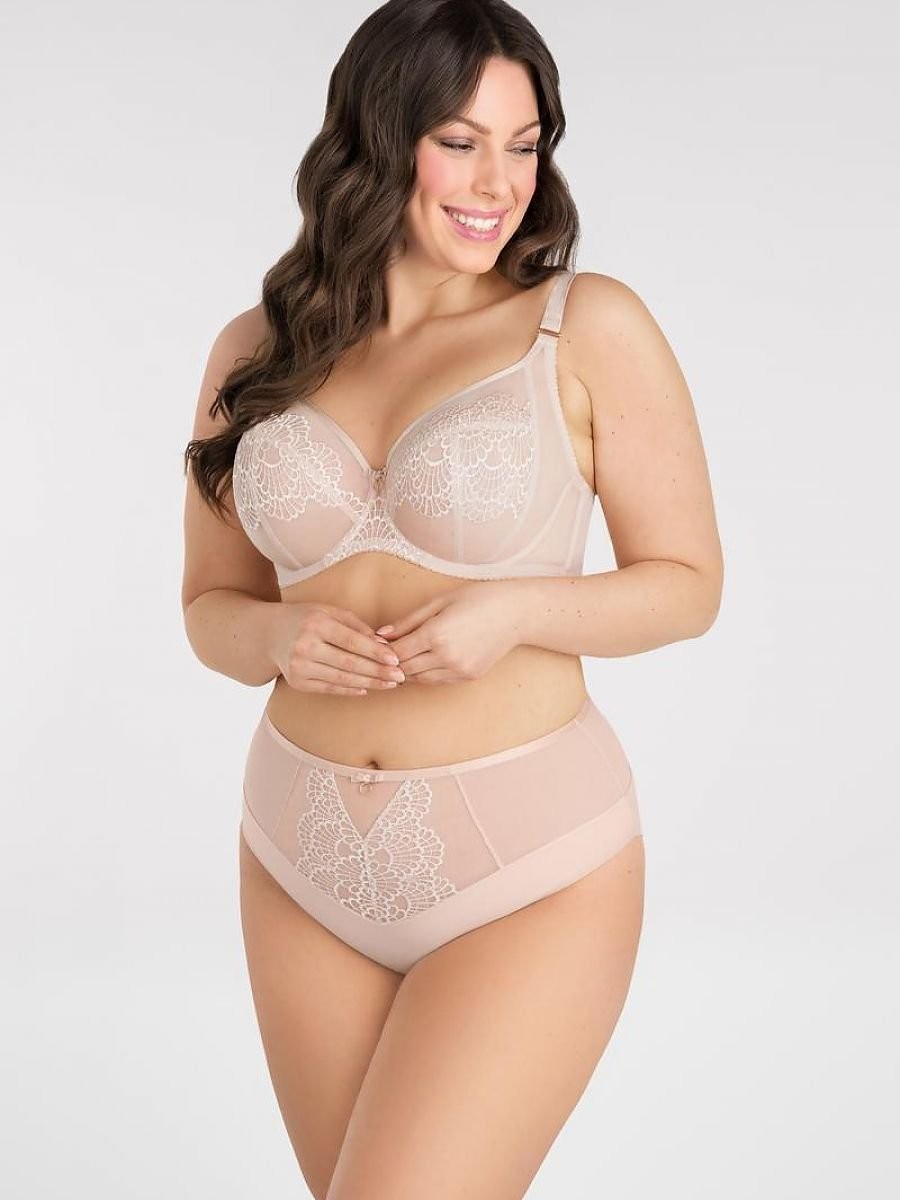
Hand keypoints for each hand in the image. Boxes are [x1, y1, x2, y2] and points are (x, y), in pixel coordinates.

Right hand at [267, 602, 405, 694]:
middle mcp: (305, 646)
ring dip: (369, 683)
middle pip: (349, 663)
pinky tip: (366, 689)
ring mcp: (299, 666)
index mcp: (316, 624)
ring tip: (389, 684)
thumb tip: (383, 643)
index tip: (396, 659)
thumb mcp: (329, 611)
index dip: (376, 652)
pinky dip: (350, 690)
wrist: (268, 634)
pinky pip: (329, 688)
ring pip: (342, 678)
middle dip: (378, 671)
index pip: (352, 641)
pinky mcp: (297, 682)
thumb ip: (356, 625)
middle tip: (400, 676)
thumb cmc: (305, 619)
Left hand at [374, 583, 522, 684]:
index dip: (383, 650)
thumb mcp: (439, 602)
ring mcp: (458, 669)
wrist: (515, 614)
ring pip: (420, 678)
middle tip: (385, 653)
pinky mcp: (468, 676)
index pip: (396, 652)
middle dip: (392, 662)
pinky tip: (425, 660)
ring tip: (403, 657)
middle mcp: (446, 656)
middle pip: (405, 668)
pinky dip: (427, 673)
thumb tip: (381, 634)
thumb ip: (408, 620)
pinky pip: (437, 680)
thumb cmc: (478, 599)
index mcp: (435, 634)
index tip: (376, 643)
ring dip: (408, 670)